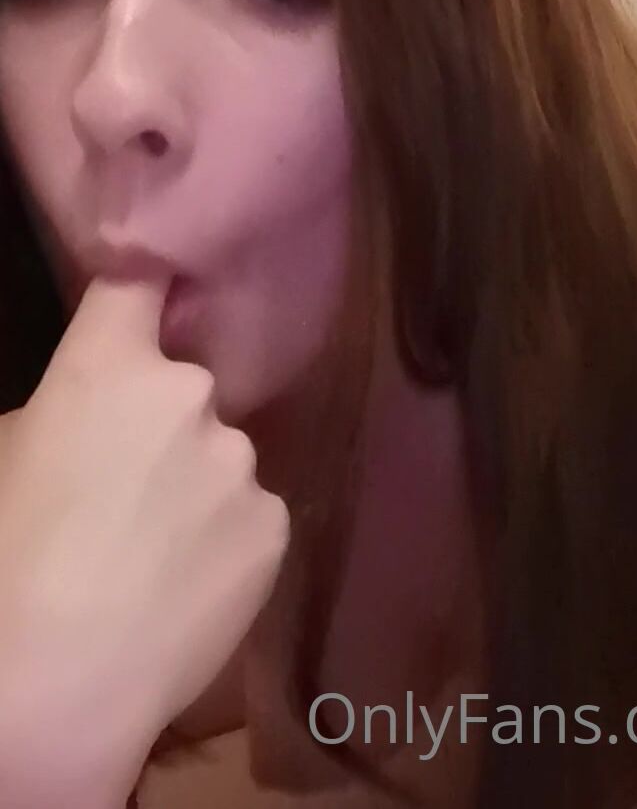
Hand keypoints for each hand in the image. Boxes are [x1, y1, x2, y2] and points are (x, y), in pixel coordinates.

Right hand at [0, 276, 289, 803]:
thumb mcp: (3, 459)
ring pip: (221, 458)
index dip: (145, 285)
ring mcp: (241, 461)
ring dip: (195, 488)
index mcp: (110, 367)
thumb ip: (56, 416)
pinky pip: (249, 516)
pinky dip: (222, 542)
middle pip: (184, 389)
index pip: (138, 282)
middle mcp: (191, 394)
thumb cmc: (6, 563)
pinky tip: (184, 589)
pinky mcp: (274, 526)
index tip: (152, 293)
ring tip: (151, 557)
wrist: (56, 688)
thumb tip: (85, 423)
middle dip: (161, 427)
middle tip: (123, 493)